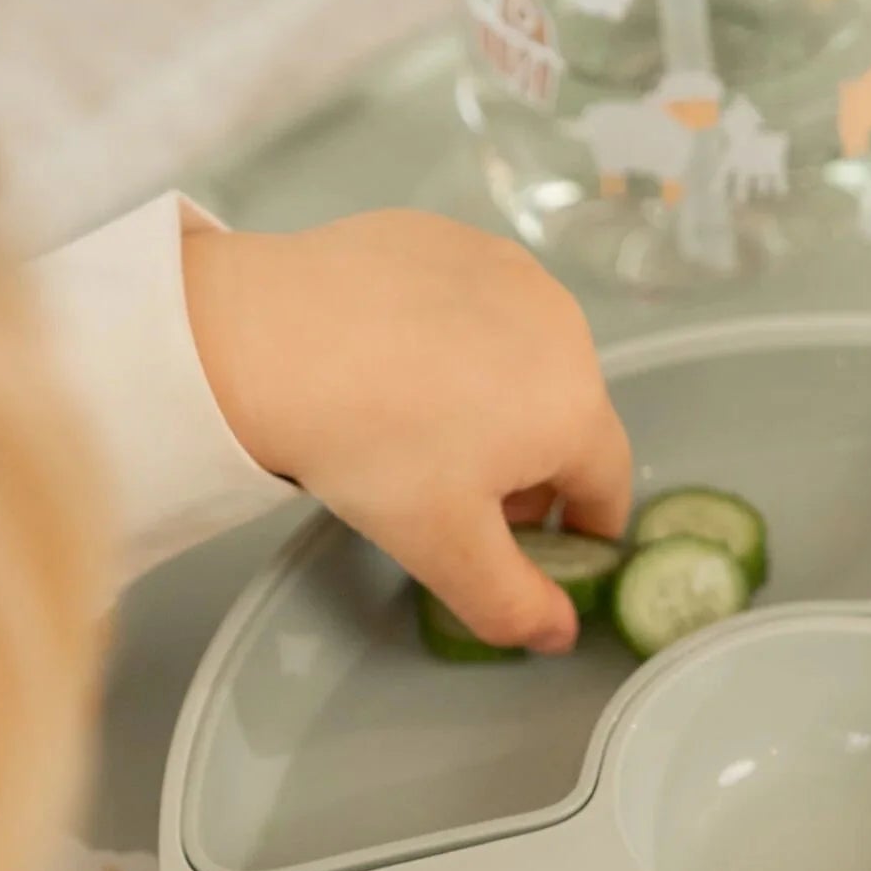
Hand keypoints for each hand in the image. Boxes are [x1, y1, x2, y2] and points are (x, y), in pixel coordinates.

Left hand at [182, 211, 631, 652]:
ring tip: (423, 424)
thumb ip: (514, 605)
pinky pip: (474, 304)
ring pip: (526, 356)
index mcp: (575, 408)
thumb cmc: (372, 449)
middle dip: (532, 467)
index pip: (608, 485)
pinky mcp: (449, 236)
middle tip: (461, 498)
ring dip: (498, 399)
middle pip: (568, 418)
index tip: (542, 552)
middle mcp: (563, 328)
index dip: (581, 532)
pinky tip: (396, 362)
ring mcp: (507, 270)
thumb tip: (559, 634)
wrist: (262, 337)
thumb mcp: (446, 550)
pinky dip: (455, 340)